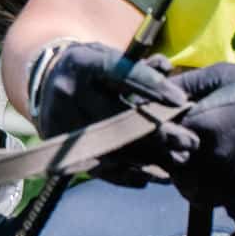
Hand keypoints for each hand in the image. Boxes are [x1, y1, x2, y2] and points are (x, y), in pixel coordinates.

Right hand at [29, 41, 196, 182]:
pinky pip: (94, 164)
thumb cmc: (89, 68)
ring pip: (110, 145)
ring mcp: (60, 118)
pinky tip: (147, 178)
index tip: (181, 100)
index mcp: (85, 62)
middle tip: (190, 141)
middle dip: (158, 131)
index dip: (152, 86)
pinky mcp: (57, 142)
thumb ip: (139, 66)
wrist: (44, 80)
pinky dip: (123, 174)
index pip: (122, 73)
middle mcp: (69, 90)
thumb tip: (168, 68)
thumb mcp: (109, 57)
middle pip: (118, 116)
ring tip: (177, 162)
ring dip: (148, 158)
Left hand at [168, 62, 234, 204]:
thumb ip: (181, 86)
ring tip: (194, 163)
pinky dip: (207, 190)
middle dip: (172, 159)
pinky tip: (212, 173)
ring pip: (191, 190)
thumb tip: (152, 95)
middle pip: (174, 169)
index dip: (160, 137)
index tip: (164, 131)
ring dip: (187, 179)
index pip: (162, 140)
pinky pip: (214, 199)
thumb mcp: (216, 76)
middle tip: (178, 148)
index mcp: (202, 123)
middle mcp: (214, 155)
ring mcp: (231, 176)